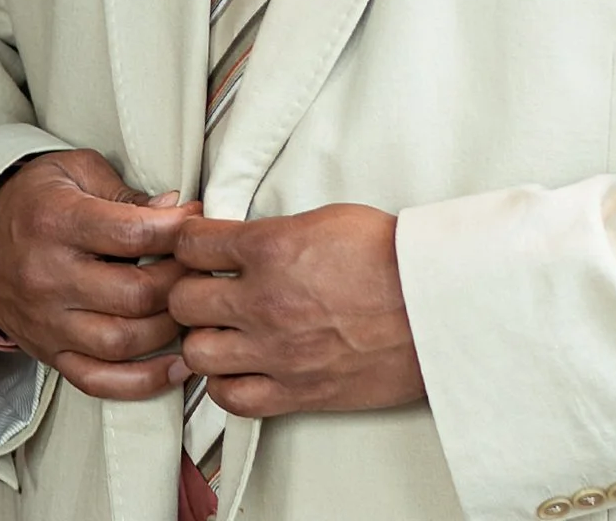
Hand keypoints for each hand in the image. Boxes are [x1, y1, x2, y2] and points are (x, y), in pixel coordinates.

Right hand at [0, 149, 199, 399]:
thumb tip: (176, 210)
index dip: (178, 230)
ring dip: (171, 329)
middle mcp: (49, 277)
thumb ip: (125, 193)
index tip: (200, 221)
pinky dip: (142, 382)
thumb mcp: (75, 171)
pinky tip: (177, 365)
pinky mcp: (48, 353)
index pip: (132, 234)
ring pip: (122, 341)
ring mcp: (47, 322)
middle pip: (134, 294)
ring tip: (194, 307)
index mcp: (57, 222)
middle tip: (202, 266)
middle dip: (182, 280)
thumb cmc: (34, 198)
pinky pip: (98, 381)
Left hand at [168, 204, 423, 417]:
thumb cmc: (394, 259)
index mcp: (272, 247)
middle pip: (183, 300)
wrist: (433, 304)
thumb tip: (248, 240)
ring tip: (220, 328)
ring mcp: (276, 351)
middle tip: (204, 286)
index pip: (193, 243)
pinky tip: (238, 366)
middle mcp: (264, 301)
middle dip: (189, 289)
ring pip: (196, 351)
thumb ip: (276, 231)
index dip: (187, 241)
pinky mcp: (294, 391)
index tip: (192, 245)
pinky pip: (230, 398)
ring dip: (203, 337)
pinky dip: (226, 383)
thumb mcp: (328, 218)